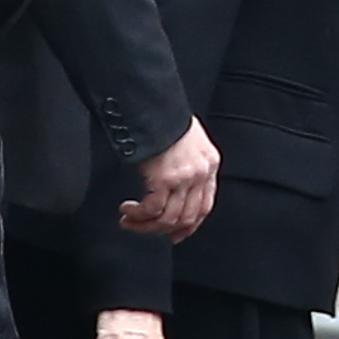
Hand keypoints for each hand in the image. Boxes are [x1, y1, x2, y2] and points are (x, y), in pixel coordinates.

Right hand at [118, 121, 220, 238]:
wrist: (154, 104)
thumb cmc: (165, 117)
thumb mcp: (187, 140)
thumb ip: (187, 162)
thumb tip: (172, 186)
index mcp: (210, 164)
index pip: (205, 206)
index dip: (190, 225)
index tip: (175, 235)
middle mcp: (201, 173)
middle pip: (187, 217)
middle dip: (163, 230)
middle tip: (145, 229)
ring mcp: (184, 177)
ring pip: (168, 218)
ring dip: (146, 226)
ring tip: (129, 221)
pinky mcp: (165, 178)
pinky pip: (152, 209)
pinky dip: (138, 215)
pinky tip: (128, 211)